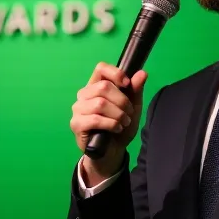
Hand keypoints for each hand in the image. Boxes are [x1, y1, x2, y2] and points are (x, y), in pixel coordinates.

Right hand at [70, 62, 148, 182]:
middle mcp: (84, 94)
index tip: (127, 85)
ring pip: (100, 103)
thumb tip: (142, 73)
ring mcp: (78, 109)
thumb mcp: (132, 108)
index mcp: (97, 85)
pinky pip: (95, 119)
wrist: (113, 150)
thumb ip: (135, 90)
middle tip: (128, 113)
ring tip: (123, 123)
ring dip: (118, 114)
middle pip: (103, 87)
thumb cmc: (120, 126)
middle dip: (122, 101)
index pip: (100, 68)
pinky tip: (116, 129)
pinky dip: (111, 124)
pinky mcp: (76, 124)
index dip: (115, 73)